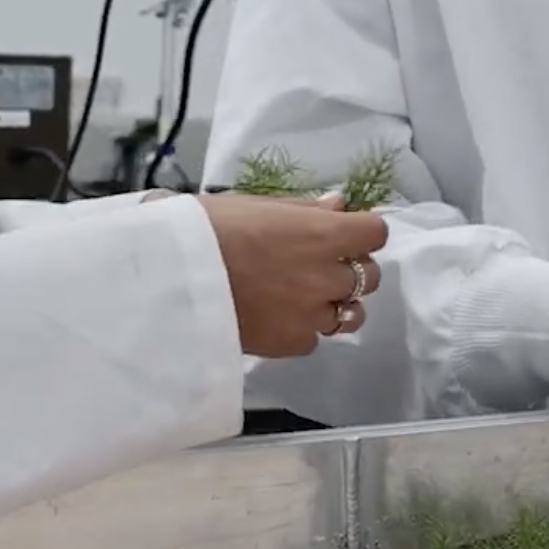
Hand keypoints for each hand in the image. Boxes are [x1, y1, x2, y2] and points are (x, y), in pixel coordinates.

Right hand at [198, 192, 388, 358]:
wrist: (172, 277)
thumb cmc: (209, 228)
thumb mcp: (258, 205)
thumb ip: (305, 210)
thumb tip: (339, 205)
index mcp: (323, 234)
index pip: (377, 233)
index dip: (364, 232)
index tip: (346, 233)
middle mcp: (327, 275)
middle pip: (370, 276)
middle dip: (351, 269)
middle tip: (320, 265)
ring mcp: (312, 314)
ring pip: (349, 313)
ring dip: (335, 304)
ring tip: (306, 298)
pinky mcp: (292, 343)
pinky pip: (315, 338)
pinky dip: (303, 329)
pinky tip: (278, 318)